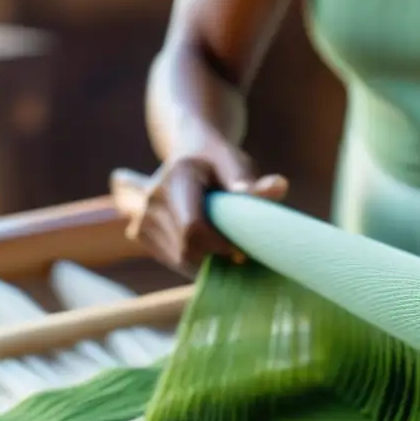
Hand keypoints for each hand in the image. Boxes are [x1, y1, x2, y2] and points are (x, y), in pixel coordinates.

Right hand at [126, 139, 288, 274]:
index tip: (242, 249)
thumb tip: (279, 187)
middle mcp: (152, 196)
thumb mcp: (238, 165)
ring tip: (224, 247)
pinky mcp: (140, 232)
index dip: (220, 246)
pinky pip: (172, 261)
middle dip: (216, 257)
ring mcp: (142, 215)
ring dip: (206, 262)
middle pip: (187, 248)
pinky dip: (194, 262)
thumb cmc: (220, 162)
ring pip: (180, 259)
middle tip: (239, 252)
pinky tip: (207, 248)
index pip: (194, 228)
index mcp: (177, 176)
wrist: (190, 158)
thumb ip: (253, 182)